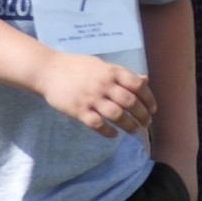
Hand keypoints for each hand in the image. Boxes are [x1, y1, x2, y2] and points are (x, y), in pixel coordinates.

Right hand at [39, 52, 156, 136]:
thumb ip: (123, 74)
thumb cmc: (77, 67)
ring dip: (129, 125)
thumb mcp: (102, 65)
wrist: (49, 71)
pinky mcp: (79, 111)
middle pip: (130, 102)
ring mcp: (91, 98)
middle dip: (142, 115)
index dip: (148, 98)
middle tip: (146, 124)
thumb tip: (145, 80)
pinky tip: (114, 135)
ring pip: (117, 115)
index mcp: (111, 71)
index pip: (137, 85)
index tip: (153, 109)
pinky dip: (109, 132)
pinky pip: (98, 125)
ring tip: (134, 131)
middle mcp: (104, 85)